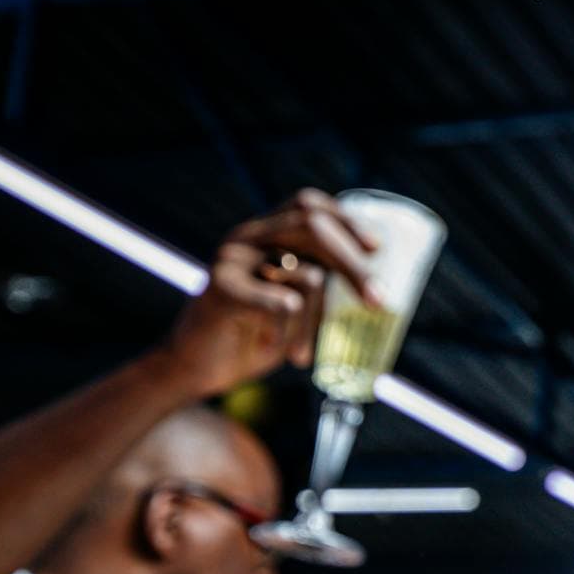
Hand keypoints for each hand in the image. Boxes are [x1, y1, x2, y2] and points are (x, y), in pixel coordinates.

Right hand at [160, 189, 379, 398]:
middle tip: (377, 301)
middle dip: (353, 265)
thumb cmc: (252, 337)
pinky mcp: (223, 287)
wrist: (196, 368)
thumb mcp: (293, 306)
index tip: (376, 249)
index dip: (345, 220)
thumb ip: (320, 287)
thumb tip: (375, 291)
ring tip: (301, 352)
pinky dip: (293, 331)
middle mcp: (248, 237)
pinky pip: (284, 303)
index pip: (308, 205)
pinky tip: (284, 351)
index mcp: (265, 234)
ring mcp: (233, 259)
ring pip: (308, 276)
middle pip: (313, 228)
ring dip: (315, 322)